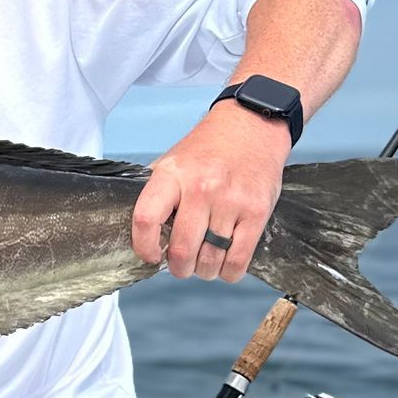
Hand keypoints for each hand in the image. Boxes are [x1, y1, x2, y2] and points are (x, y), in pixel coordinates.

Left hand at [131, 105, 289, 282]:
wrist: (252, 125)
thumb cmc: (209, 147)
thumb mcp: (173, 160)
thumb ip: (157, 193)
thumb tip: (141, 232)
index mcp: (172, 174)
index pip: (146, 219)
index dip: (144, 247)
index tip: (150, 255)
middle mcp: (201, 188)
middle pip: (182, 250)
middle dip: (179, 268)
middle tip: (180, 265)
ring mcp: (231, 202)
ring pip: (210, 261)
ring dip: (204, 271)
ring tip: (203, 262)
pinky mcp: (256, 212)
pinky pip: (238, 261)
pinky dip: (228, 272)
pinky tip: (224, 263)